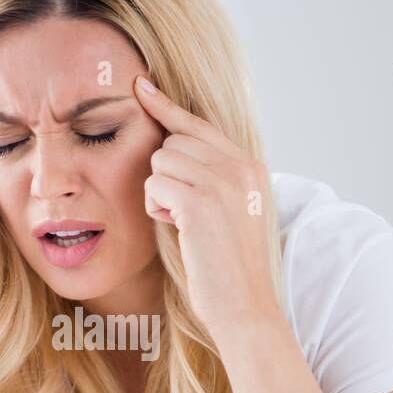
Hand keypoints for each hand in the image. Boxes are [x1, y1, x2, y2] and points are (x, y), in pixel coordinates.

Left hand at [132, 75, 280, 341]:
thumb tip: (172, 152)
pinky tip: (180, 230)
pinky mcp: (200, 202)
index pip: (200, 126)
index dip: (167, 107)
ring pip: (160, 163)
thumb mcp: (232, 213)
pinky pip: (154, 186)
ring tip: (186, 224)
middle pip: (173, 143)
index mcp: (251, 166)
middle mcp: (240, 166)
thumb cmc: (230, 269)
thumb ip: (214, 179)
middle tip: (184, 214)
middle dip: (165, 177)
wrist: (246, 307)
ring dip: (160, 195)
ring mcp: (222, 182)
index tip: (140, 85)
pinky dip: (156, 209)